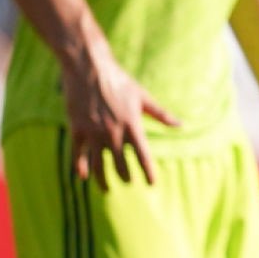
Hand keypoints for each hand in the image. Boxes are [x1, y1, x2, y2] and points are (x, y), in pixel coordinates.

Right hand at [62, 42, 178, 189]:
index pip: (143, 155)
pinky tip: (83, 177)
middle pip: (120, 163)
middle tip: (128, 183)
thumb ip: (161, 114)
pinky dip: (81, 167)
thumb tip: (181, 125)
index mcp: (133, 124)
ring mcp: (94, 132)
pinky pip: (78, 154)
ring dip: (102, 178)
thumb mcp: (143, 96)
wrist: (90, 69)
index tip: (152, 184)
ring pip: (98, 164)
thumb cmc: (120, 81)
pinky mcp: (77, 129)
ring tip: (106, 188)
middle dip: (125, 176)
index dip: (148, 171)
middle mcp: (114, 132)